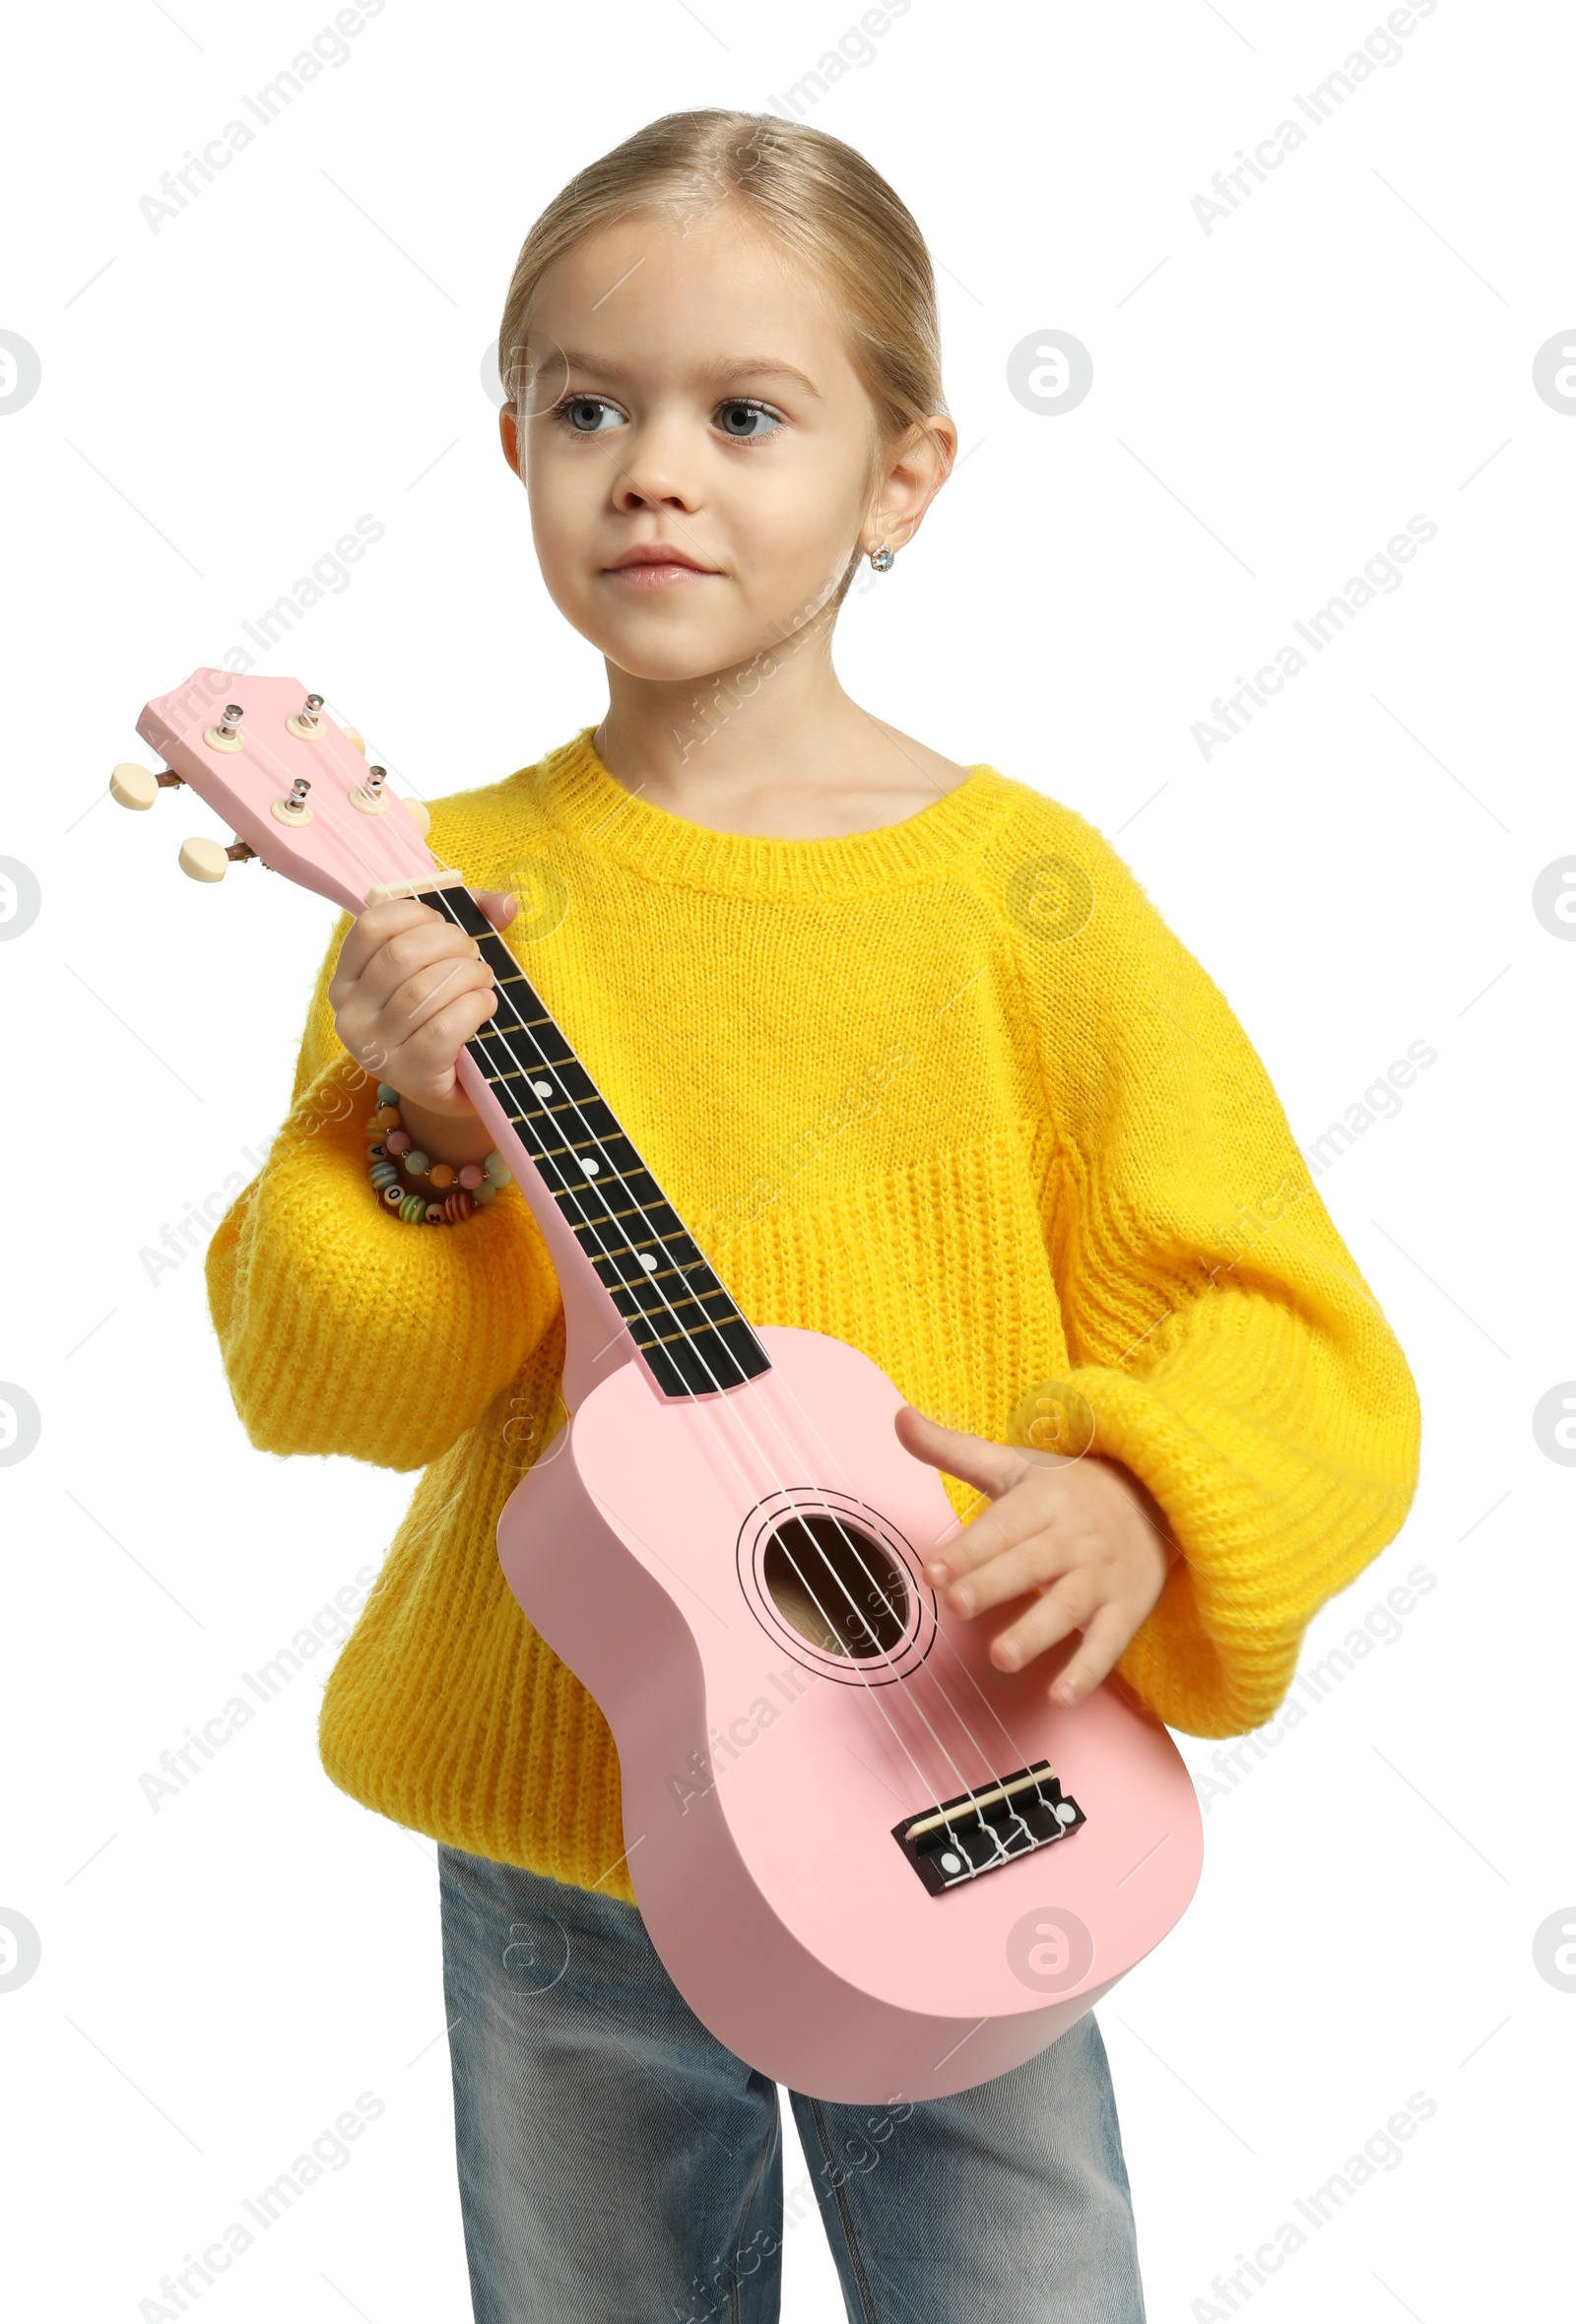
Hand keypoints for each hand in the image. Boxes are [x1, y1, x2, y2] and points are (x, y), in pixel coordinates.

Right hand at [328, 889, 517, 1161]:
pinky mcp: (409, 1075)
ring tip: (483, 978)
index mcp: (347, 979)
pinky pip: (443, 1028)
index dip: (416, 913)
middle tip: (473, 954)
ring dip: (467, 975)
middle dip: (451, 944)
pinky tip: (486, 1005)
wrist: (453, 1084)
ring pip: (422, 991)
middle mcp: (350, 1014)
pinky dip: (473, 1007)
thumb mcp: (447, 961)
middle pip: (400, 955)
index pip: (371, 927)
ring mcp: (375, 1048)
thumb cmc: (445, 1013)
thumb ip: (475, 921)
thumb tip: (506, 903)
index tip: (443, 922)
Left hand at [892, 1406, 1179, 1708]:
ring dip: (1036, 1632)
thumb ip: (953, 1449)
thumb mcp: (1013, 1463)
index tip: (932, 1571)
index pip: (1001, 1527)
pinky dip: (1088, 1671)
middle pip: (1031, 1563)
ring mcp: (1102, 1575)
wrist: (1155, 1497)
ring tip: (1000, 1657)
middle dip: (993, 1584)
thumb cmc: (1068, 1487)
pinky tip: (1061, 1696)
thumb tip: (899, 1418)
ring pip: (1069, 1605)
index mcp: (1043, 1500)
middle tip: (955, 1605)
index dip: (967, 1550)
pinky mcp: (1126, 1608)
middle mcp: (1073, 1537)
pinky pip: (1108, 1643)